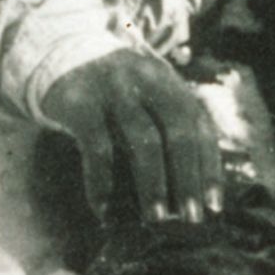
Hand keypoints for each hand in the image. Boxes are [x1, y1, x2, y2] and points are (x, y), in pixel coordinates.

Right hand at [41, 47, 223, 222]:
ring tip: (157, 218)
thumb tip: (190, 192)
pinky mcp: (80, 102)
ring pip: (143, 140)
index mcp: (170, 82)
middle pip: (178, 132)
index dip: (210, 166)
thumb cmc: (114, 94)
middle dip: (188, 179)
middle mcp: (147, 79)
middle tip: (192, 218)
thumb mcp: (147, 97)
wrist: (60, 56)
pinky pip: (97, 148)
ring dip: (154, 184)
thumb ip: (169, 128)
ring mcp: (113, 89)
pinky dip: (101, 182)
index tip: (214, 205)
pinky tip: (103, 210)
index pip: (200, 126)